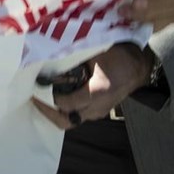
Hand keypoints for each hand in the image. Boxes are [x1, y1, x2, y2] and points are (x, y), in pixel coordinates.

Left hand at [33, 43, 152, 128]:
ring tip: (40, 98)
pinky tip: (54, 98)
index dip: (48, 97)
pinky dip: (63, 110)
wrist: (139, 67)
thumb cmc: (119, 56)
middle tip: (34, 99)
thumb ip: (76, 57)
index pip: (66, 103)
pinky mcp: (98, 111)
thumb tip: (51, 56)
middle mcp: (97, 107)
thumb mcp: (98, 52)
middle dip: (47, 112)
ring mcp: (98, 112)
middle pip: (66, 120)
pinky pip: (77, 116)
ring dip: (54, 113)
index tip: (36, 87)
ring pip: (71, 121)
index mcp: (97, 91)